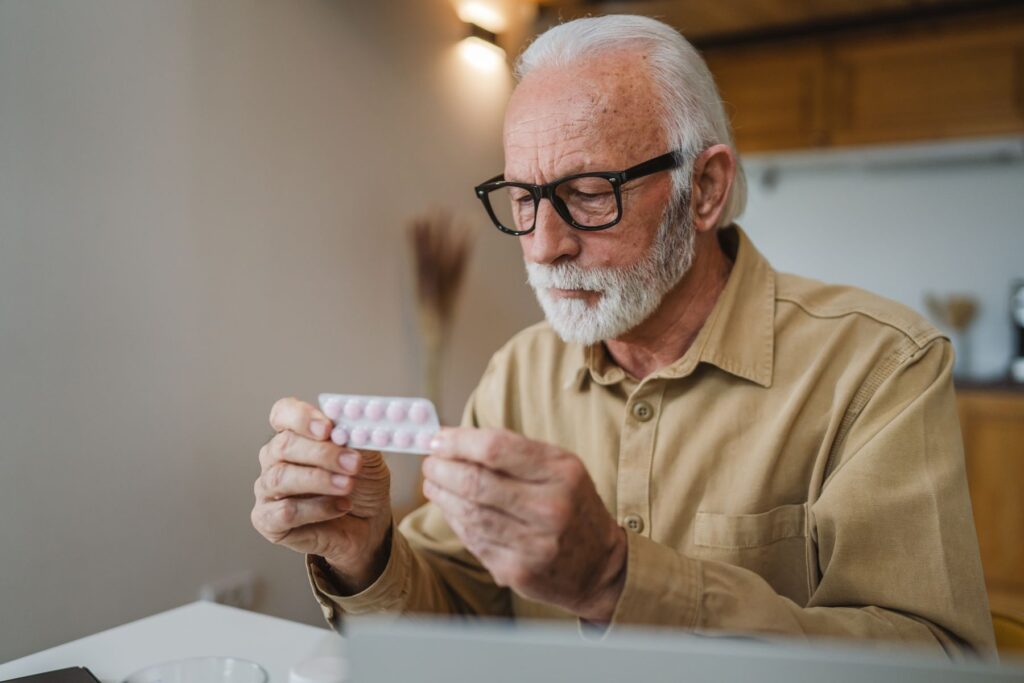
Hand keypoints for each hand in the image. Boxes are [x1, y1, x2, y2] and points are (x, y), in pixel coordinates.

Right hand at [251, 397, 392, 592]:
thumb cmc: (363, 485)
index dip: (302, 418)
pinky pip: (285, 511)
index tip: (328, 428)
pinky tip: (340, 507)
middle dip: (322, 453)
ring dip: (320, 480)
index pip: (284, 413)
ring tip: (348, 485)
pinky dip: (317, 509)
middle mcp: (275, 458)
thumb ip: (359, 439)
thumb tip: (356, 426)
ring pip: (281, 477)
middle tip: (352, 463)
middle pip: (284, 445)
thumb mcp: (369, 458)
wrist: (369, 525)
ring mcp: (267, 489)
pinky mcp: (267, 520)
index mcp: (295, 433)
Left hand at [422, 428, 626, 622]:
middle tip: (430, 462)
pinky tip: (450, 509)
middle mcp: (550, 507)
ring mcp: (534, 543)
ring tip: (433, 483)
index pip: (496, 448)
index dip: (458, 442)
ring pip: (469, 513)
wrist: (601, 566)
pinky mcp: (518, 570)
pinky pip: (473, 539)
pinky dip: (455, 520)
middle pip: (475, 482)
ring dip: (442, 495)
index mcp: (562, 472)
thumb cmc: (573, 505)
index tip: (437, 439)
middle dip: (442, 468)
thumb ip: (515, 452)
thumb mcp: (561, 468)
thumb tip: (455, 441)